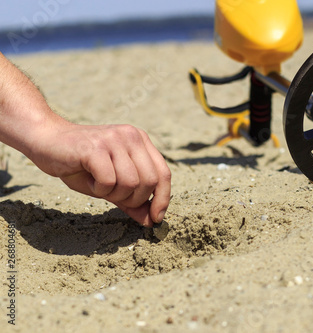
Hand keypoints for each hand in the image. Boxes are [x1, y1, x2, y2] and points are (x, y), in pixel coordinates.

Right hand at [31, 122, 170, 226]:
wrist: (46, 141)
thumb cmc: (81, 165)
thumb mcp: (112, 185)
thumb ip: (133, 201)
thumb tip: (152, 222)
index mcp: (141, 141)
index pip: (164, 173)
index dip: (162, 199)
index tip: (156, 219)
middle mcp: (132, 136)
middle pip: (150, 181)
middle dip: (134, 199)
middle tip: (113, 195)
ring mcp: (114, 139)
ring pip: (131, 183)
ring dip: (113, 194)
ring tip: (99, 185)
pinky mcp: (96, 147)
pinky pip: (109, 181)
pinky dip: (99, 189)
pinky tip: (89, 180)